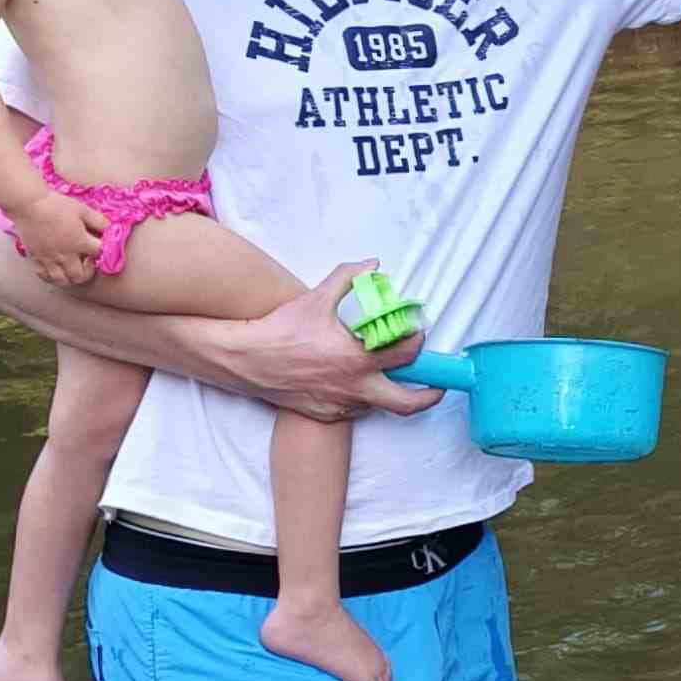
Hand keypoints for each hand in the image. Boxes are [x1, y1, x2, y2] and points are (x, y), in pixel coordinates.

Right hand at [15, 190, 104, 284]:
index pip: (99, 254)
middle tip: (87, 261)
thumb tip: (109, 229)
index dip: (102, 251)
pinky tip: (55, 269)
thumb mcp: (83, 209)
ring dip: (70, 278)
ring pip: (62, 281)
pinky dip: (52, 277)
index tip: (98, 245)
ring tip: (72, 268)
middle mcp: (65, 255)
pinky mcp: (35, 259)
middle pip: (80, 276)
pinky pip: (44, 276)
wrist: (29, 205)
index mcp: (79, 242)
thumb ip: (99, 221)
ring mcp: (49, 259)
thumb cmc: (56, 205)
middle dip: (88, 271)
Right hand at [227, 264, 443, 423]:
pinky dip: (361, 396)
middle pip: (408, 403)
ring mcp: (340, 405)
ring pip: (378, 405)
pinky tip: (353, 379)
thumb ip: (348, 278)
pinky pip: (354, 409)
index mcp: (357, 359)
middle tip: (436, 384)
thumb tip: (373, 265)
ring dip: (387, 390)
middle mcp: (353, 388)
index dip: (419, 342)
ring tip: (385, 372)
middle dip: (429, 395)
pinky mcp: (326, 414)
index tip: (418, 334)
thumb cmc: (280, 330)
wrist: (244, 360)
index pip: (407, 354)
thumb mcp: (316, 298)